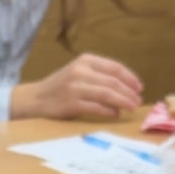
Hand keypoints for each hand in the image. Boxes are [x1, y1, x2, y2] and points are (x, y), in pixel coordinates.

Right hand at [13, 54, 143, 120]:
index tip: (139, 88)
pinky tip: (116, 114)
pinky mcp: (71, 103)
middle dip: (129, 92)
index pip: (114, 67)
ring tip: (132, 107)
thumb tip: (125, 88)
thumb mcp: (78, 73)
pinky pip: (96, 107)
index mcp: (85, 60)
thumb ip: (98, 76)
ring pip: (107, 93)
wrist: (35, 99)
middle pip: (113, 81)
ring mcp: (75, 87)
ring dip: (123, 101)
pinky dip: (109, 111)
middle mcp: (81, 71)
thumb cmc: (60, 88)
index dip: (130, 78)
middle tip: (138, 101)